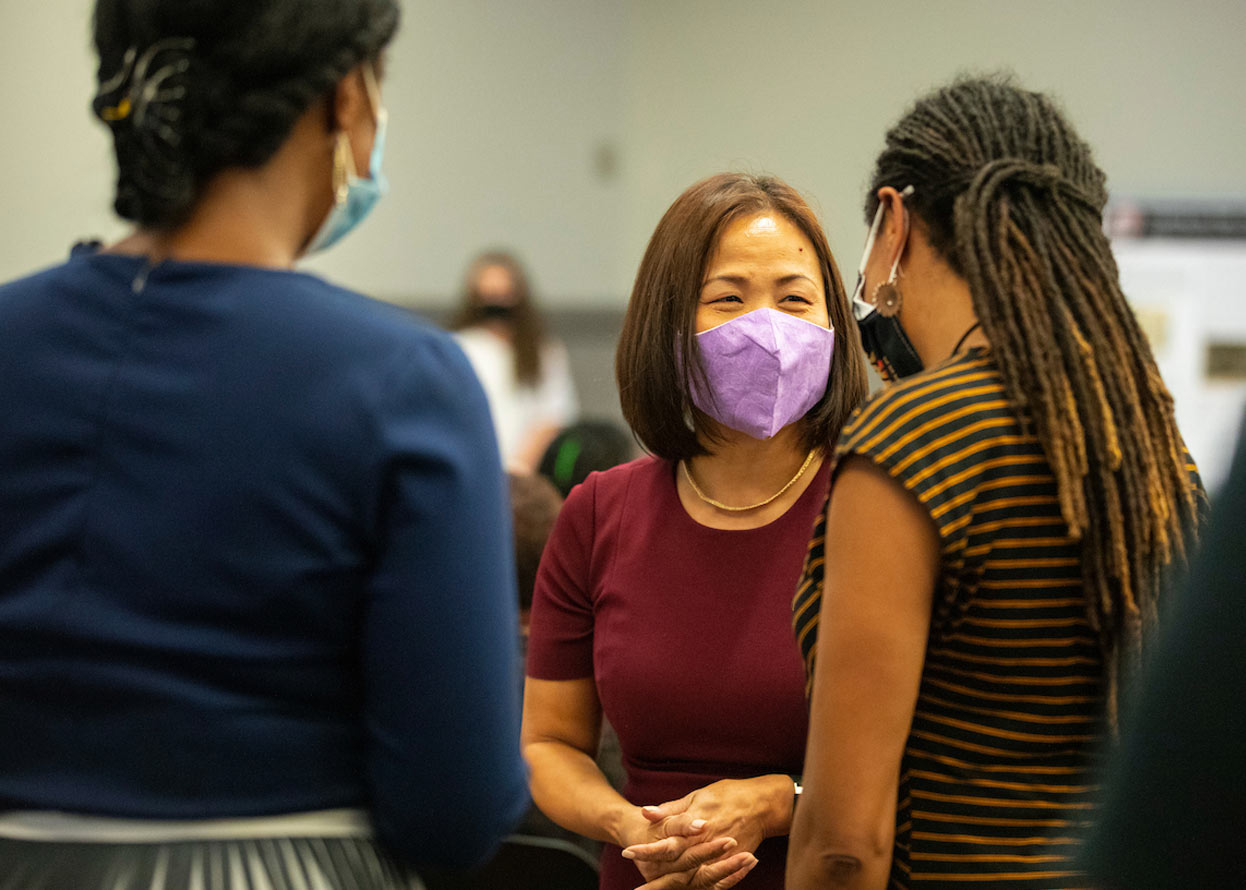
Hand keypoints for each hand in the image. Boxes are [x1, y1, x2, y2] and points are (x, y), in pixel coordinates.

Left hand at [621, 776, 791, 887]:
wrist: (763, 804)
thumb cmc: (728, 795)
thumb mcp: (697, 796)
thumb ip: (671, 809)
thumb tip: (645, 812)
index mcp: (695, 826)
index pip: (666, 843)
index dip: (647, 850)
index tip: (627, 853)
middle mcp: (706, 845)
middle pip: (676, 867)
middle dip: (656, 881)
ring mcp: (719, 858)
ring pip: (692, 878)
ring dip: (672, 886)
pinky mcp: (729, 865)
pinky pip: (712, 882)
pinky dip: (697, 887)